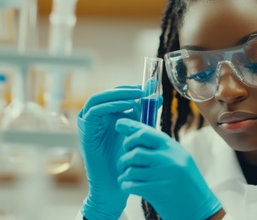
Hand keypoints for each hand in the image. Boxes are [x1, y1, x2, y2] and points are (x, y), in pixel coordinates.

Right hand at [78, 86, 142, 219]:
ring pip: (97, 99)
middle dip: (127, 89)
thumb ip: (147, 115)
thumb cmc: (129, 160)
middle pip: (107, 94)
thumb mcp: (141, 132)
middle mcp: (98, 119)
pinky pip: (93, 112)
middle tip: (143, 89)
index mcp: (109, 117)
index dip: (133, 88)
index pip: (118, 95)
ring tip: (136, 95)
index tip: (151, 86)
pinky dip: (109, 105)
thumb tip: (158, 96)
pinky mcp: (85, 132)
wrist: (118, 183)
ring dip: (117, 94)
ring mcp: (90, 125)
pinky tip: (127, 106)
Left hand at [116, 118, 222, 219]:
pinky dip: (125, 185)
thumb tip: (136, 133)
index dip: (130, 129)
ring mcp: (163, 175)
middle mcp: (169, 159)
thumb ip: (161, 149)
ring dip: (123, 174)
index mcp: (174, 148)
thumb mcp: (179, 161)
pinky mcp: (157, 191)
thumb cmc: (186, 184)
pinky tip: (129, 186)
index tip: (119, 125)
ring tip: (126, 177)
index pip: (147, 132)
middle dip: (124, 155)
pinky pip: (130, 184)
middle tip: (123, 162)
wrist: (200, 209)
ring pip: (130, 169)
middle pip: (135, 150)